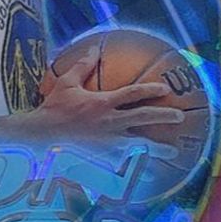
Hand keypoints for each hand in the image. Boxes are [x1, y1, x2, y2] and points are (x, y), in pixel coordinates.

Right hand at [34, 47, 183, 158]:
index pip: (132, 94)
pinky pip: (122, 162)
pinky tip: (146, 173)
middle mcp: (108, 122)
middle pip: (142, 118)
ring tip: (172, 152)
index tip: (165, 89)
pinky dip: (136, 167)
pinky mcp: (100, 156)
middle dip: (163, 116)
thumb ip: (82, 65)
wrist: (41, 135)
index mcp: (102, 103)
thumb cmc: (53, 107)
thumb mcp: (67, 83)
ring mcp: (105, 142)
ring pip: (138, 145)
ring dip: (156, 149)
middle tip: (179, 116)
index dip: (150, 90)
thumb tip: (94, 48)